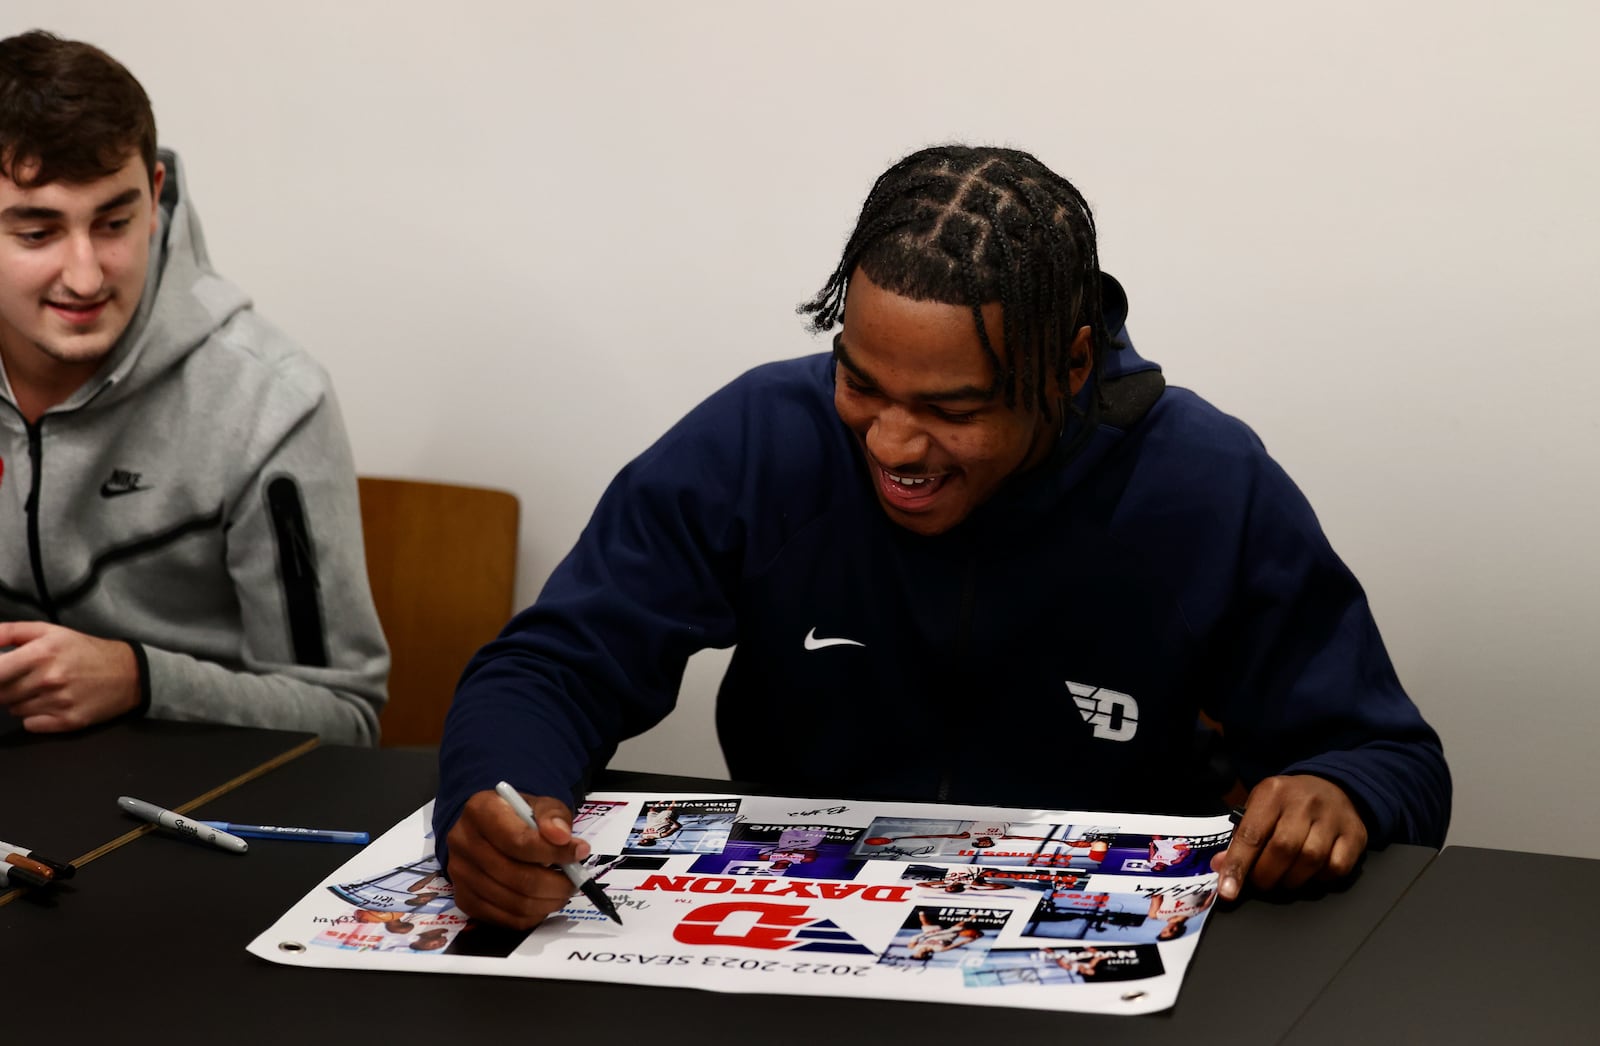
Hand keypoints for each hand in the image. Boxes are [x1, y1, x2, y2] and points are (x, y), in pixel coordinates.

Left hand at [0, 621, 139, 731]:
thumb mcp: (50, 631)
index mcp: (41, 653)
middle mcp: (48, 679)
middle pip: (0, 693)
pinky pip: (30, 724)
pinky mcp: (67, 722)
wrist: (129, 674)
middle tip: (24, 678)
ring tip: (43, 689)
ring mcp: (58, 703)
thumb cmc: (84, 650)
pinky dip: (35, 717)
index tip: (2, 673)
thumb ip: (10, 632)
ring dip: (21, 701)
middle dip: (6, 686)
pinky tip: (51, 704)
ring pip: (14, 709)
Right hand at [445, 789, 591, 928]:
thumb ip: (553, 816)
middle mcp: (463, 842)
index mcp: (481, 811)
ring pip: (512, 902)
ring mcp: (459, 874)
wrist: (489, 828)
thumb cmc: (518, 816)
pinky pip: (504, 919)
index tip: (579, 852)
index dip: (553, 852)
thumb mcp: (540, 804)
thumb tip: (564, 838)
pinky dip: (531, 916)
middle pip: (516, 876)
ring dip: (547, 902)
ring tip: (562, 891)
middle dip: (555, 883)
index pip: (517, 841)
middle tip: (575, 881)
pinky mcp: (463, 900)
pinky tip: (543, 901)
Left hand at [1210, 774, 1366, 900]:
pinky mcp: (1355, 834)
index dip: (1238, 865)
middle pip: (1282, 849)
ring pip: (1310, 860)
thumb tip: (1221, 867)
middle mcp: (1304, 802)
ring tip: (1283, 879)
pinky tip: (1311, 873)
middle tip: (1260, 882)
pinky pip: (1337, 867)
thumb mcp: (1259, 808)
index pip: (1251, 834)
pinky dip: (1320, 879)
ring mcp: (1332, 818)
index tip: (1228, 892)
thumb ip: (1241, 837)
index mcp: (1273, 793)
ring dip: (1292, 880)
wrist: (1334, 787)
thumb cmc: (1288, 803)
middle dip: (1266, 876)